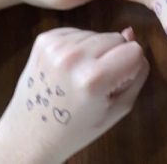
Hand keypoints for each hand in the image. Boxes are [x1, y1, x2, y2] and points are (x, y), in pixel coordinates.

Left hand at [0, 27, 148, 162]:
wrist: (30, 134)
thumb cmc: (76, 128)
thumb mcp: (118, 110)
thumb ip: (136, 73)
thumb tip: (131, 33)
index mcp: (93, 79)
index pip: (134, 50)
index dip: (131, 66)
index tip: (117, 82)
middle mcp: (73, 57)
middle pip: (115, 37)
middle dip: (113, 57)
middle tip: (95, 83)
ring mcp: (55, 46)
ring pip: (96, 33)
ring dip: (94, 51)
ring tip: (78, 78)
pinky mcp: (44, 39)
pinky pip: (77, 33)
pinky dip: (78, 47)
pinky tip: (68, 69)